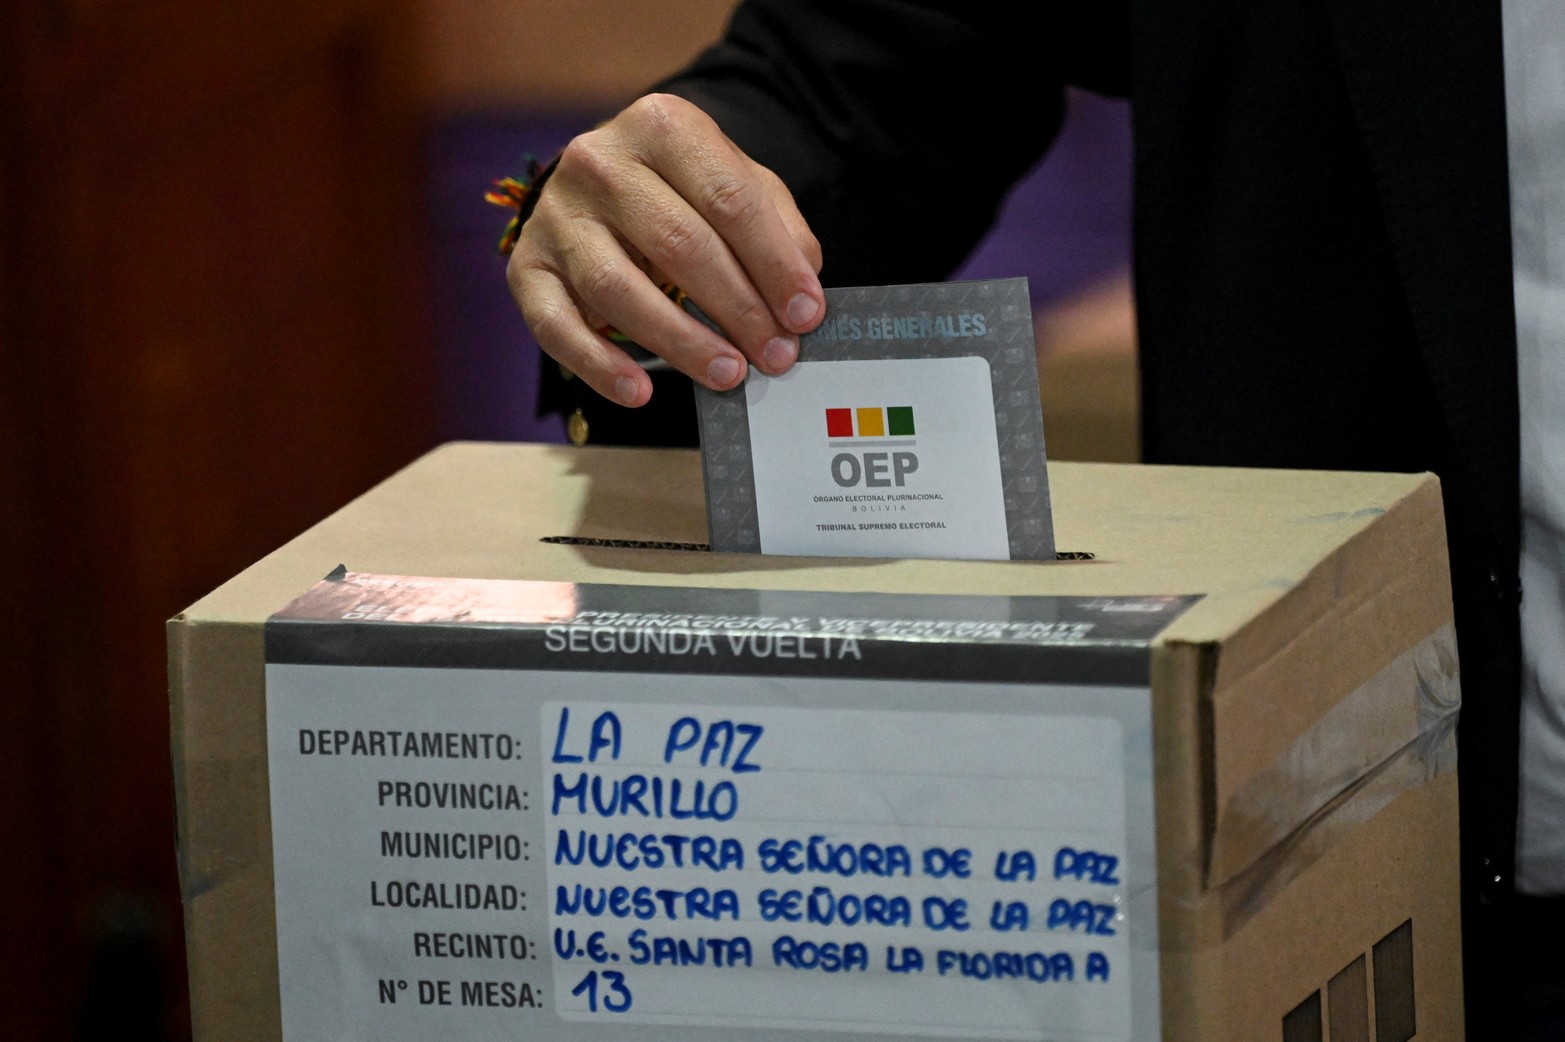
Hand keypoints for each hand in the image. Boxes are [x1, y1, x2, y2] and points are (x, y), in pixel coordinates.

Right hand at [506, 93, 824, 406]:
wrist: (605, 182)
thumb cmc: (684, 191)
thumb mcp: (737, 185)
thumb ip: (778, 229)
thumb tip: (802, 296)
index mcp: (661, 126)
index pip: (728, 199)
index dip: (773, 263)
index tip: (806, 315)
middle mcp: (598, 162)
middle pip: (678, 244)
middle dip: (737, 309)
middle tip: (776, 356)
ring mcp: (555, 215)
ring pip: (617, 288)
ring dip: (680, 342)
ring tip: (729, 375)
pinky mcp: (527, 268)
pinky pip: (556, 326)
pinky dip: (598, 365)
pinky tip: (639, 393)